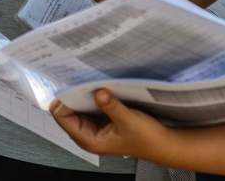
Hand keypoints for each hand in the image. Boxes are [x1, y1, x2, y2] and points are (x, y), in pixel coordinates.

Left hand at [49, 89, 167, 158]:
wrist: (162, 143)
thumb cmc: (147, 140)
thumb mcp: (128, 120)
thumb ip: (111, 106)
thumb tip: (98, 92)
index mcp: (88, 140)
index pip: (62, 118)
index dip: (65, 101)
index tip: (74, 87)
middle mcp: (88, 134)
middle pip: (67, 111)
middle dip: (73, 96)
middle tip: (82, 82)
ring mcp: (94, 127)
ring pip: (78, 107)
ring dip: (83, 96)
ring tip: (90, 84)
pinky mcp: (102, 120)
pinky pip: (89, 106)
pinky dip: (92, 97)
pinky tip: (99, 90)